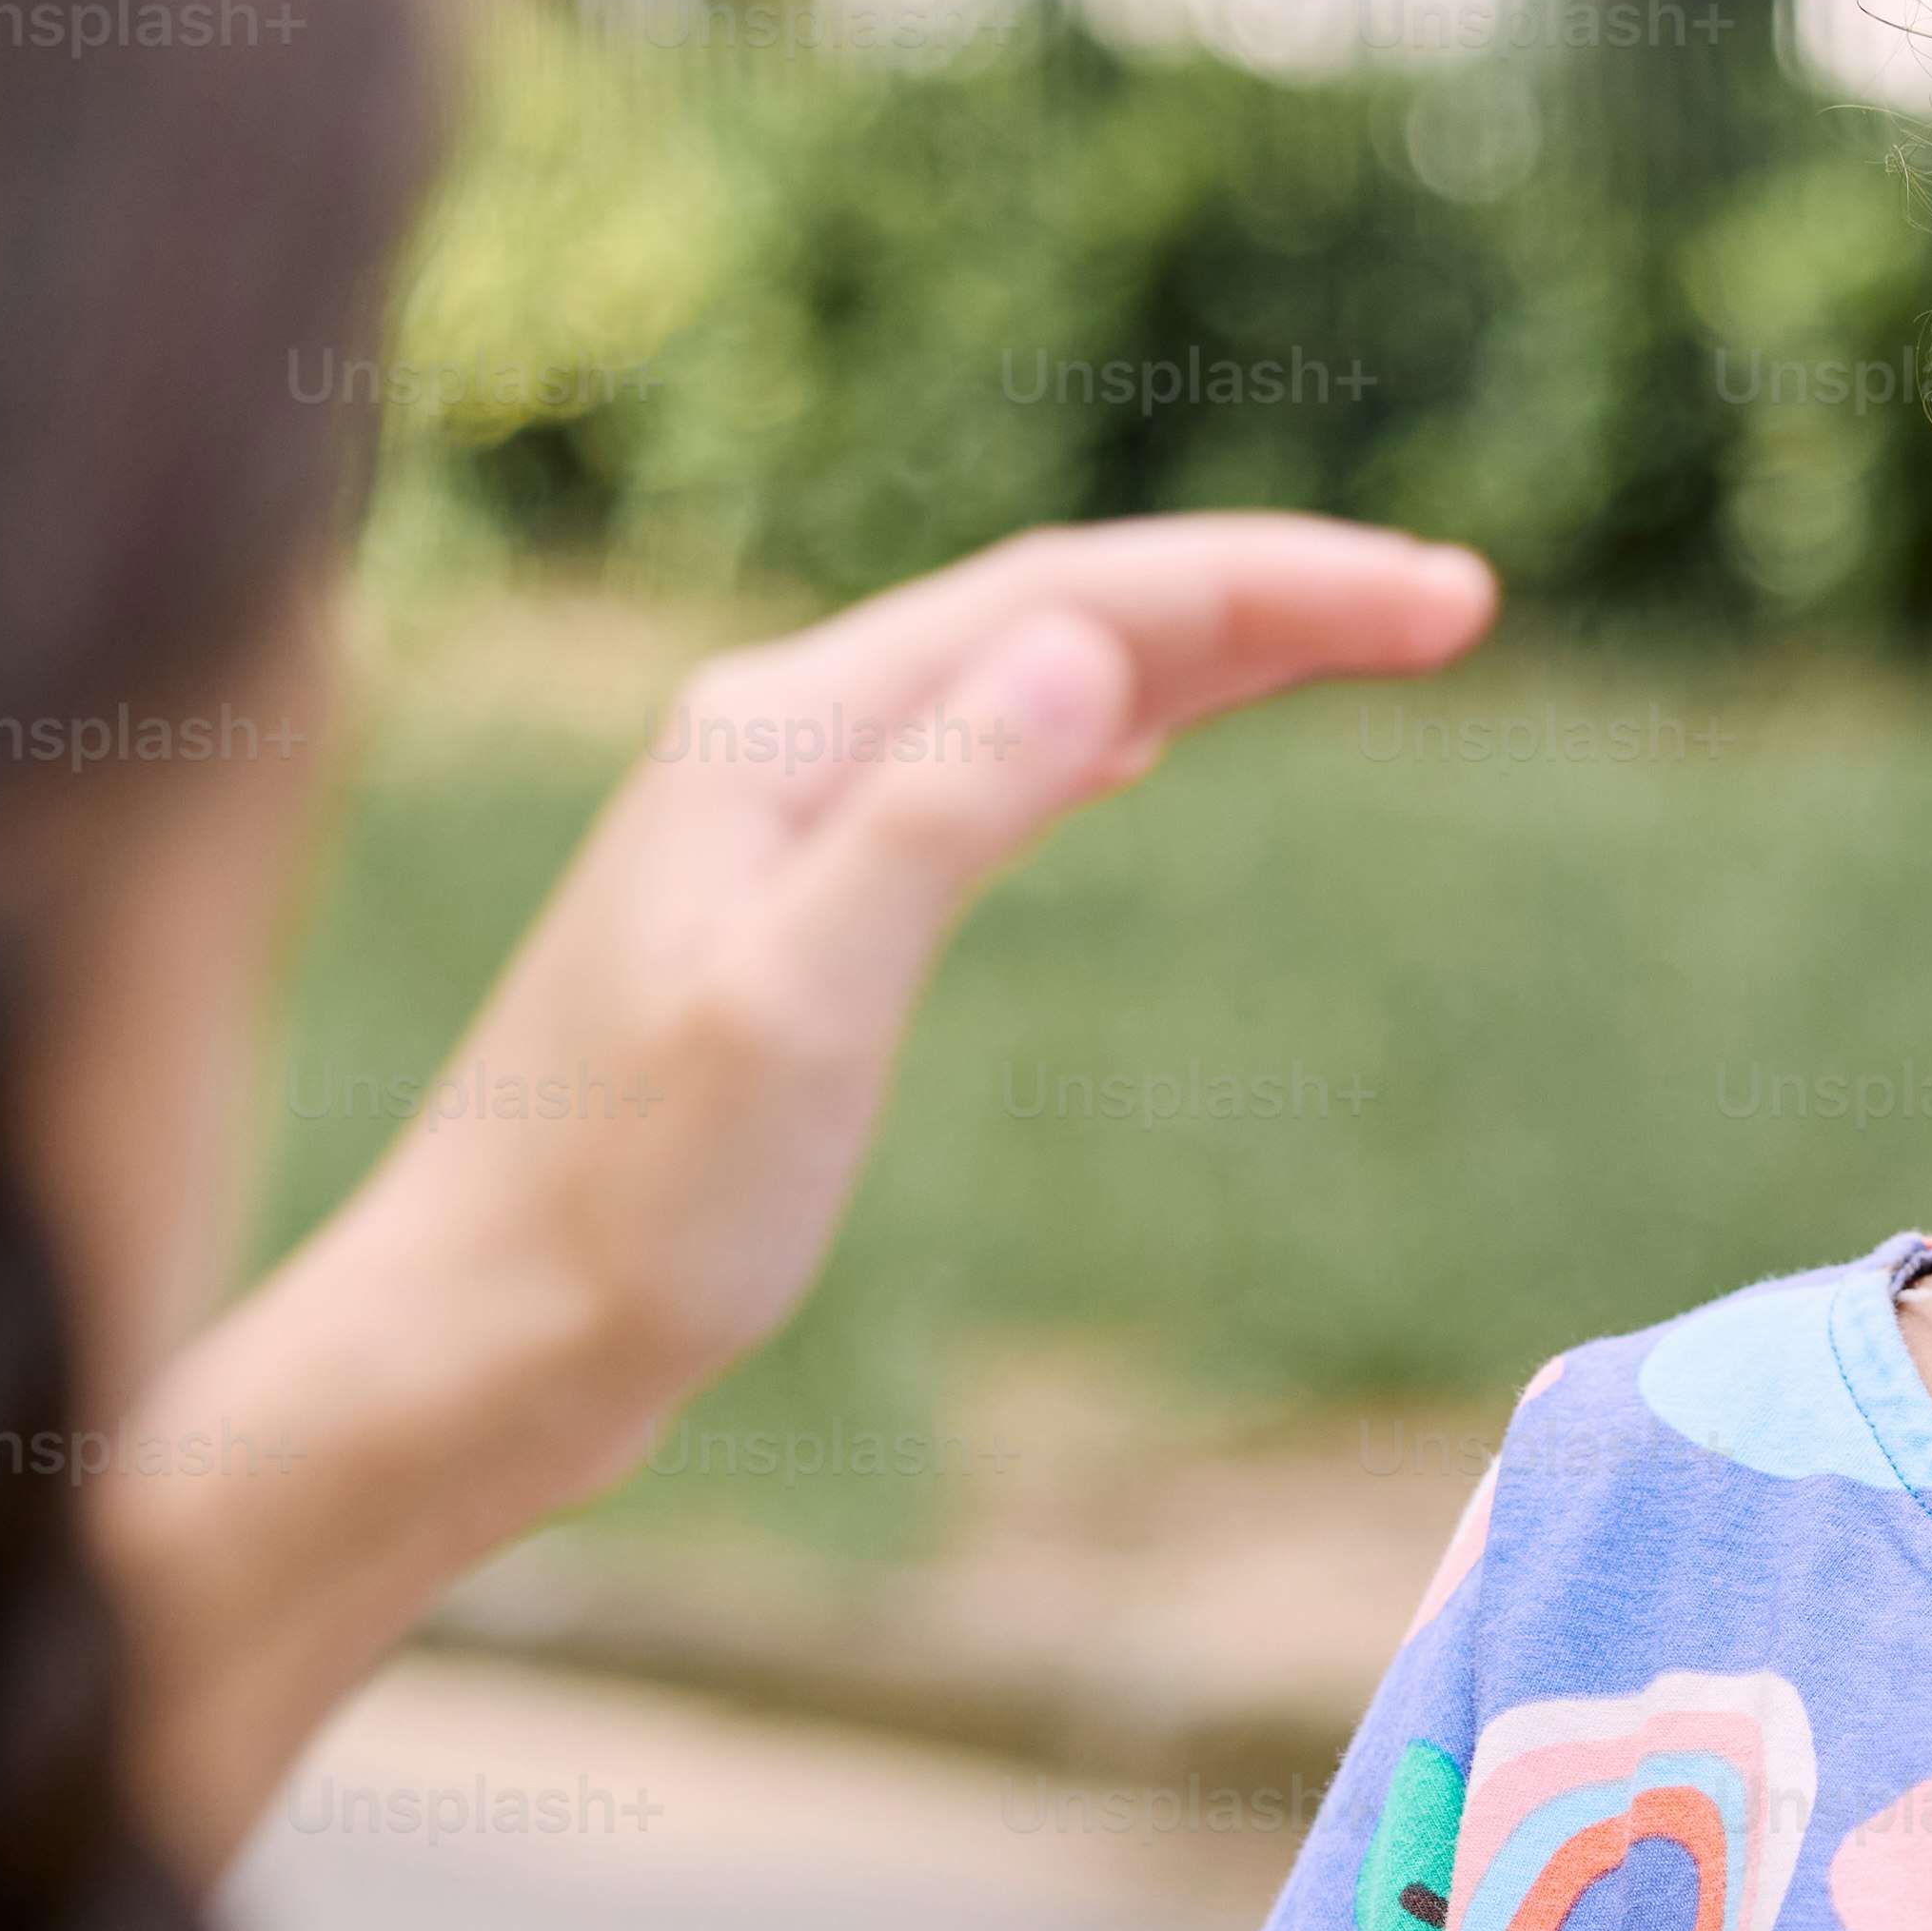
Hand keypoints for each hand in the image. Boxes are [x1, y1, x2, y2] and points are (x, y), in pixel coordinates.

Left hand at [107, 516, 1487, 1855]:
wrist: (473, 1347)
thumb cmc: (624, 1213)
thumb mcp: (798, 1011)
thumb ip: (933, 820)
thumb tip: (1087, 650)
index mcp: (780, 735)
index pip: (1071, 599)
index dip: (1269, 584)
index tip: (1447, 597)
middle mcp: (773, 740)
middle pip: (1058, 611)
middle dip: (1261, 594)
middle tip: (1458, 601)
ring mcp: (775, 823)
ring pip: (1024, 683)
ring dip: (1195, 654)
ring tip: (1355, 641)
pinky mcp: (786, 910)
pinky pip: (974, 766)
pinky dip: (1093, 731)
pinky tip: (1140, 743)